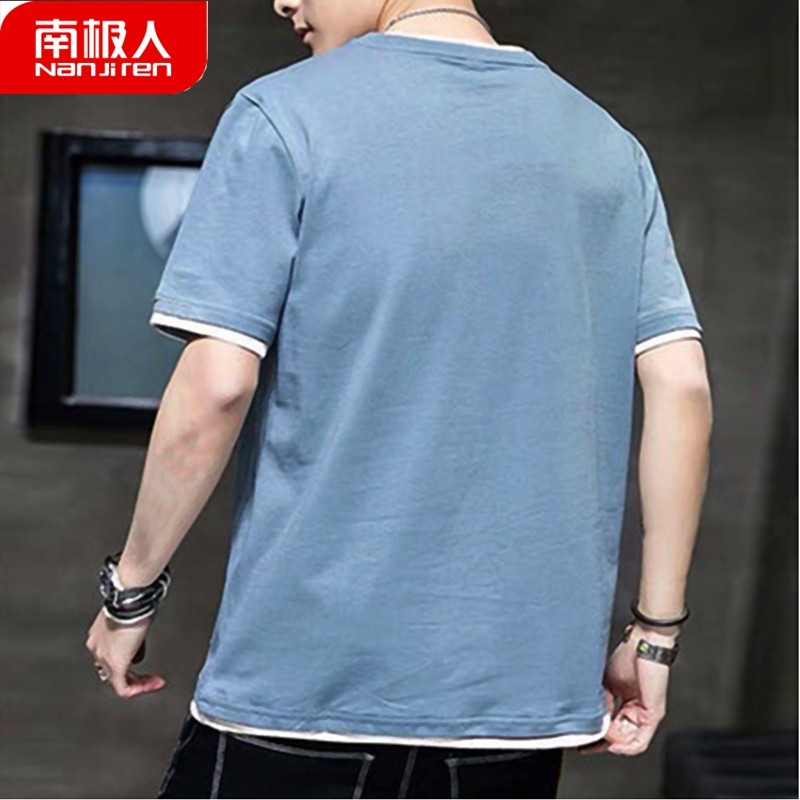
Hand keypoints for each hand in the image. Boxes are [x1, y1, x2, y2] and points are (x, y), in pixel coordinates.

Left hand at [85, 607, 166, 698]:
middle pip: (112, 671)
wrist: (129, 600)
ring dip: (139, 682)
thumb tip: (140, 646)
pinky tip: (152, 684)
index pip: (110, 655)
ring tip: (154, 681)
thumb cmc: (132, 602)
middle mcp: (96, 648)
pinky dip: (139, 688)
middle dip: (134, 675)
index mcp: (98, 635)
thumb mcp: (132, 618)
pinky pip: (124, 687)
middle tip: (149, 678)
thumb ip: (132, 635)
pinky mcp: (115, 665)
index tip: (142, 657)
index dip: (129, 659)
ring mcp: (103, 658)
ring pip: (118, 680)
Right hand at [576, 625, 672, 756]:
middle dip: (602, 743)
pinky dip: (626, 747)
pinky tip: (613, 744)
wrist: (644, 645)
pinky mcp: (653, 716)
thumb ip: (602, 703)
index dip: (597, 735)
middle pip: (620, 737)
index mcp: (626, 703)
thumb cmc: (628, 656)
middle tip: (586, 745)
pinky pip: (640, 741)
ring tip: (599, 734)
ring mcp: (646, 714)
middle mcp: (636, 711)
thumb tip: (593, 721)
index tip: (582, 741)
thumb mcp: (607, 683)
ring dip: (612, 741)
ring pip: (628, 741)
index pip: (612, 726)